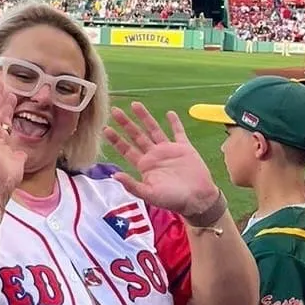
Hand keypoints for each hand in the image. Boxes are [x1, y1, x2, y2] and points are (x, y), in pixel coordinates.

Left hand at [103, 102, 218, 215]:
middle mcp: (154, 155)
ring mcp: (169, 150)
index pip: (126, 149)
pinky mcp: (185, 148)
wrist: (198, 199)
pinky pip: (179, 132)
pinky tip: (170, 113)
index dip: (116, 139)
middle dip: (126, 123)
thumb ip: (132, 185)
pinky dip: (175, 123)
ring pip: (154, 129)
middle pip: (137, 135)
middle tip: (115, 110)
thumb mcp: (150, 194)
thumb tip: (115, 175)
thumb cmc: (173, 199)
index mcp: (144, 165)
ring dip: (145, 117)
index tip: (105, 129)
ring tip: (135, 104)